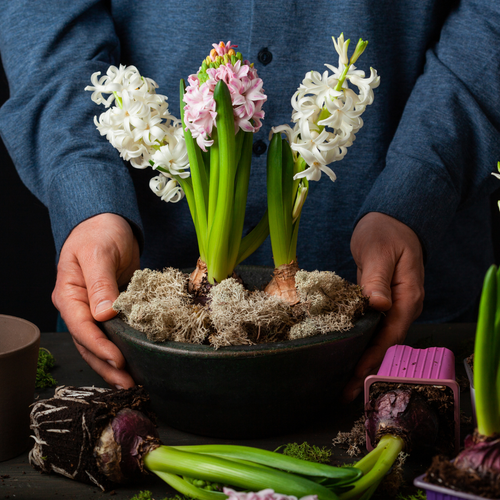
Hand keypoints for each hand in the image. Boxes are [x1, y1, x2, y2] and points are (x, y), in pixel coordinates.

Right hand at [52, 213, 139, 388]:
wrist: (110, 223)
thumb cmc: (100, 232)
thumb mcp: (98, 254)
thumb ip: (100, 284)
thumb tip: (104, 314)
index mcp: (69, 294)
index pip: (82, 327)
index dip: (99, 346)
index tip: (119, 359)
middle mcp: (79, 307)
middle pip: (89, 343)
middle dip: (107, 365)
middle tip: (129, 382)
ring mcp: (94, 309)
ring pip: (100, 343)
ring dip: (114, 362)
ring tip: (132, 380)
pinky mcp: (111, 308)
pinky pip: (114, 332)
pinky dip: (123, 347)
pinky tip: (136, 359)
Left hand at [343, 212, 424, 402]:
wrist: (391, 222)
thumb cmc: (386, 233)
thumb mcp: (379, 252)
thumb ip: (377, 278)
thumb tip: (379, 305)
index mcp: (408, 296)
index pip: (391, 334)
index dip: (373, 357)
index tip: (356, 376)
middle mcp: (403, 306)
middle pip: (385, 344)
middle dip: (366, 368)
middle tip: (344, 392)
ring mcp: (393, 306)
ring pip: (378, 339)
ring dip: (361, 359)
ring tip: (341, 381)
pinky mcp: (381, 304)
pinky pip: (371, 329)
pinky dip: (359, 343)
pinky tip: (344, 353)